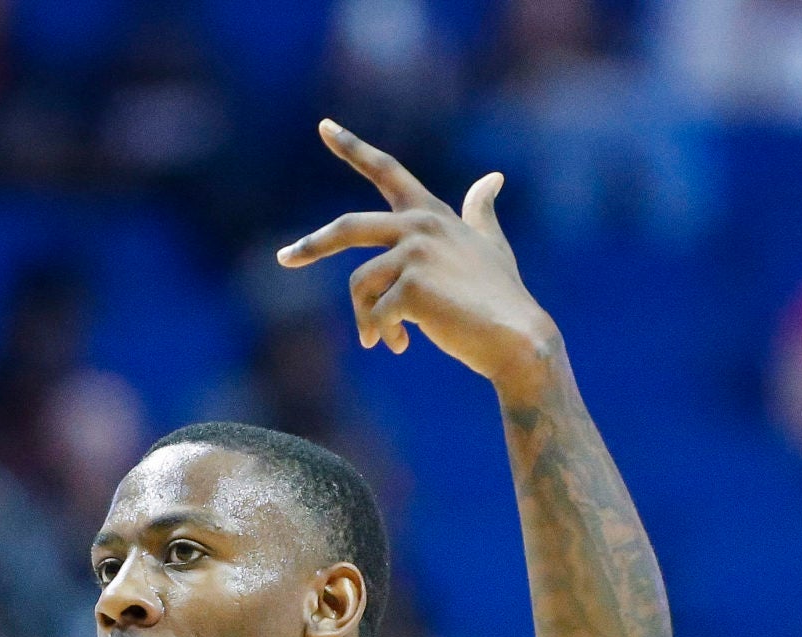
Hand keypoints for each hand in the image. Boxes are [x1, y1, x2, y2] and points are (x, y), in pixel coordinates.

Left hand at [277, 119, 556, 391]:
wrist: (517, 338)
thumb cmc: (503, 296)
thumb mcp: (490, 244)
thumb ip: (482, 211)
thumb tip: (493, 177)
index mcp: (432, 212)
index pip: (387, 169)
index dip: (353, 146)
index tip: (324, 125)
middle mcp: (420, 225)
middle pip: (346, 228)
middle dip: (310, 246)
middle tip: (284, 259)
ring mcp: (415, 254)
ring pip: (359, 284)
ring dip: (365, 318)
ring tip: (381, 339)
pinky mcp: (411, 287)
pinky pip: (374, 313)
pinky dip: (381, 333)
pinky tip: (400, 345)